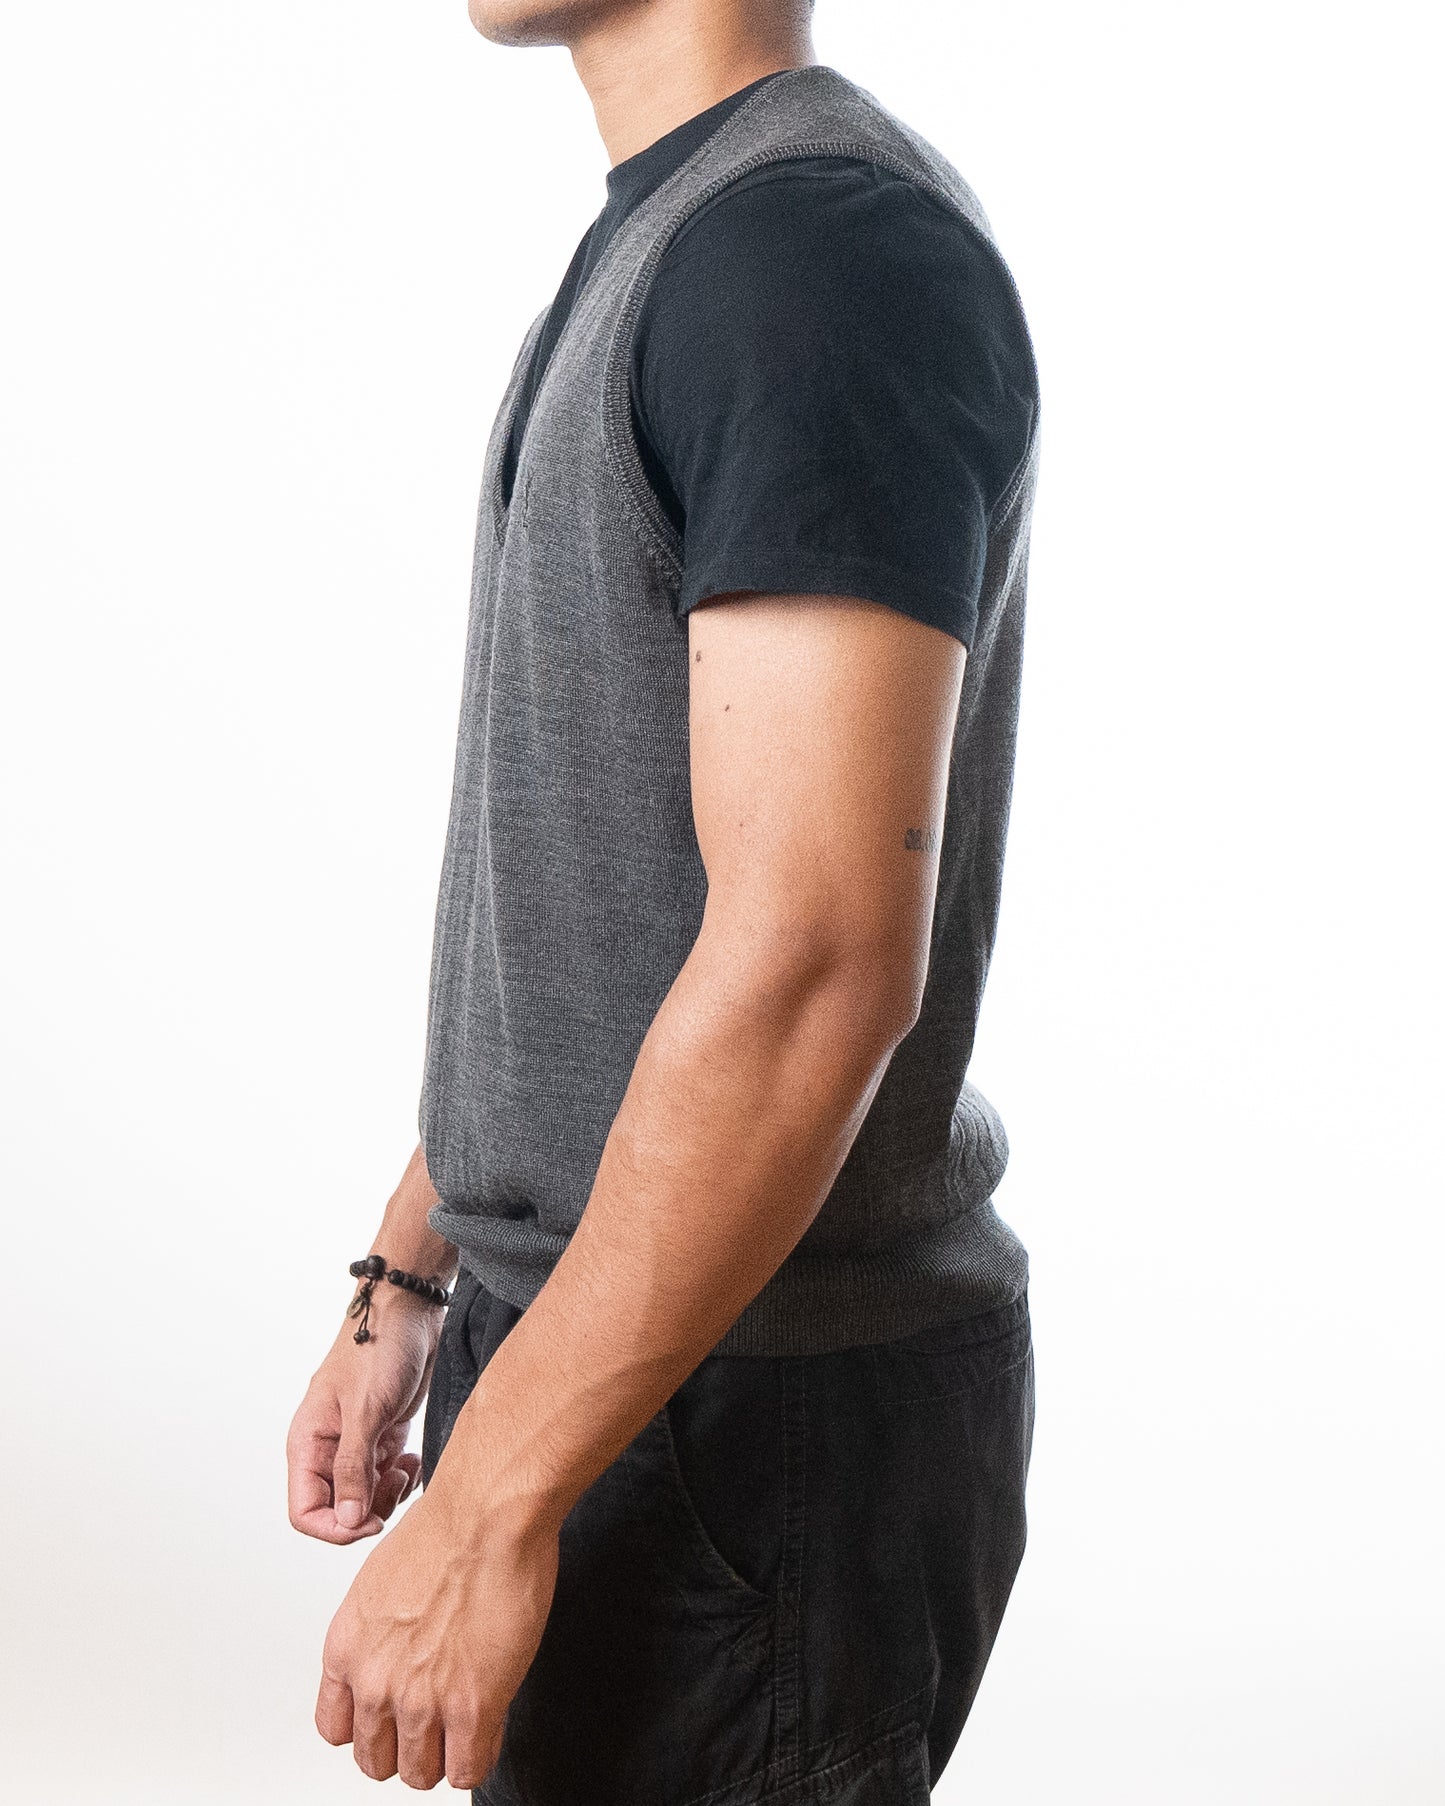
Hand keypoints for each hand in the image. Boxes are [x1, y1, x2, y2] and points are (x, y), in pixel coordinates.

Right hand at [287, 1288, 441, 1542]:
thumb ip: (354, 1467)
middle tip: (395, 1486)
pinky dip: (401, 1480)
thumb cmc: (380, 1349)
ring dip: (388, 1495)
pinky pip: (385, 1478)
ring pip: (364, 1498)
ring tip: (407, 1469)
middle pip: (337, 1511)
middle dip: (367, 1511)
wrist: (410, 1310)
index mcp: (308, 1443)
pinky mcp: (382, 1436)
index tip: (371, 1519)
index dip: (336, 1527)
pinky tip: (413, 1461)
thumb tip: (347, 1521)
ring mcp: (355, 1444)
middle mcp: (327, 1449)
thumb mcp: (367, 1410)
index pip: (305, 1512)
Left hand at [315, 1487, 558, 1789]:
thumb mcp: (383, 1581)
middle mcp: (375, 1681)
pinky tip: (490, 1723)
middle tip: (433, 1724)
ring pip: (419, 1774)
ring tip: (464, 1726)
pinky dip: (479, 1755)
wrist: (485, 1511)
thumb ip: (381, 1632)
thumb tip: (399, 1651)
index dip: (370, 1726)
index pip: (335, 1730)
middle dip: (406, 1747)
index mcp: (346, 1648)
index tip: (390, 1718)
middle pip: (375, 1762)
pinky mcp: (472, 1707)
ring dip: (443, 1755)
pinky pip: (468, 1769)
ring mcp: (421, 1700)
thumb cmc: (445, 1527)